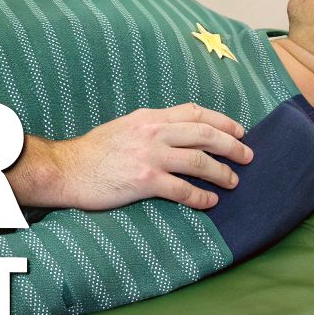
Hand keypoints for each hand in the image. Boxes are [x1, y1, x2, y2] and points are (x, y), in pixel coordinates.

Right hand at [43, 104, 253, 210]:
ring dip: (222, 172)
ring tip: (234, 181)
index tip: (239, 130)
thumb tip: (176, 134)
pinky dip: (201, 196)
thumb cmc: (93, 153)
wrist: (65, 169)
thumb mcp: (124, 128)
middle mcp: (153, 132)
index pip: (194, 112)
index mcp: (149, 117)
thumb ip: (151, 128)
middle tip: (248, 156)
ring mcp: (149, 156)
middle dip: (231, 145)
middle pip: (204, 133)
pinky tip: (210, 202)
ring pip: (199, 160)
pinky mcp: (144, 180)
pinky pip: (182, 189)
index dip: (222, 121)